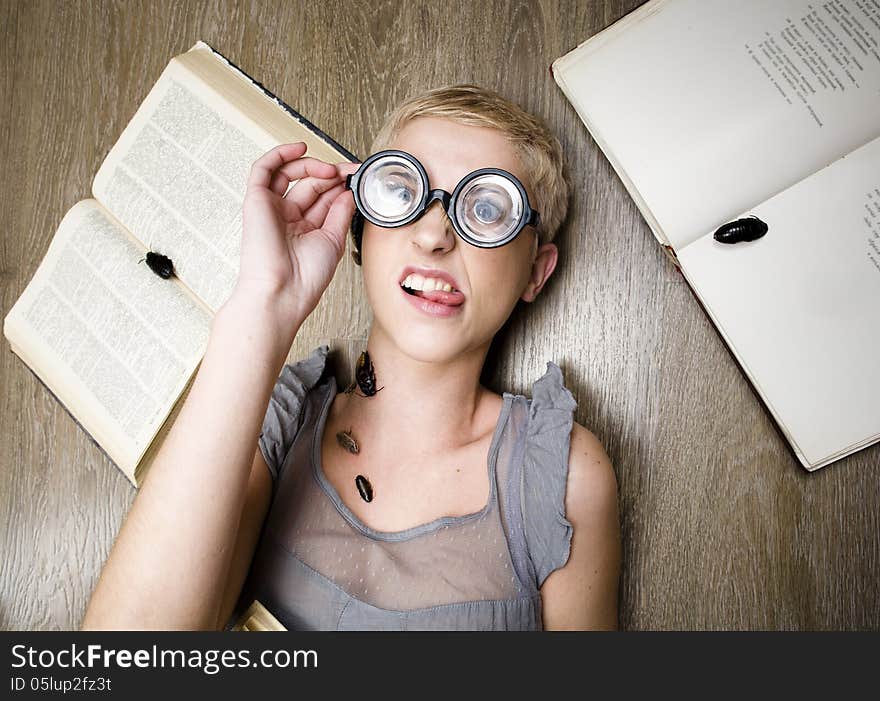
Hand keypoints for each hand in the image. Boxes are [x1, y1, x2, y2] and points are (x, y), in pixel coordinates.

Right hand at [235, 142, 359, 324]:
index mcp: (306, 230)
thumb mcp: (333, 240)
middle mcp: (288, 218)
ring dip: (312, 166)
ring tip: (331, 170)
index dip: (340, 184)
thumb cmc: (305, 277)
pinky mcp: (256, 201)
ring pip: (289, 173)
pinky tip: (299, 149)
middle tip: (349, 171)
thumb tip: (349, 191)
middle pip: (310, 184)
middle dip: (332, 174)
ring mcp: (272, 208)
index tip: (358, 176)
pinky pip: (264, 169)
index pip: (324, 197)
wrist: (283, 291)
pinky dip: (280, 154)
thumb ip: (341, 212)